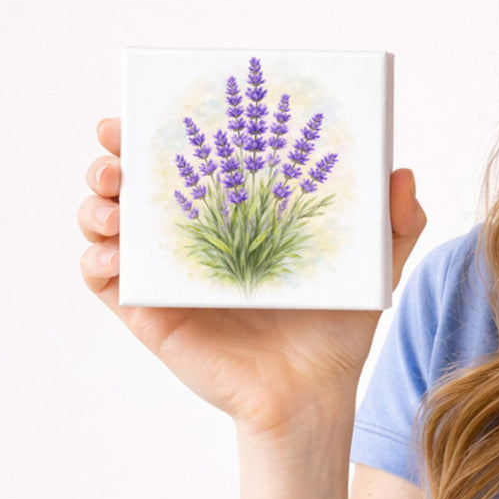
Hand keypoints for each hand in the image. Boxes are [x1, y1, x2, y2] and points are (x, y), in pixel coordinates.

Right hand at [78, 118, 426, 439]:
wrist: (315, 393)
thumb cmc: (338, 327)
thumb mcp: (374, 265)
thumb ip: (397, 221)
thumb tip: (401, 172)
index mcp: (238, 212)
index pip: (192, 158)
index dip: (164, 129)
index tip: (152, 104)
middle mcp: (194, 237)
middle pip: (135, 184)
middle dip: (114, 159)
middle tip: (117, 150)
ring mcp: (168, 275)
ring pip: (108, 226)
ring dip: (96, 205)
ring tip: (114, 203)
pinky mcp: (150, 314)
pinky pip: (106, 282)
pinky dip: (96, 260)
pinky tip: (113, 255)